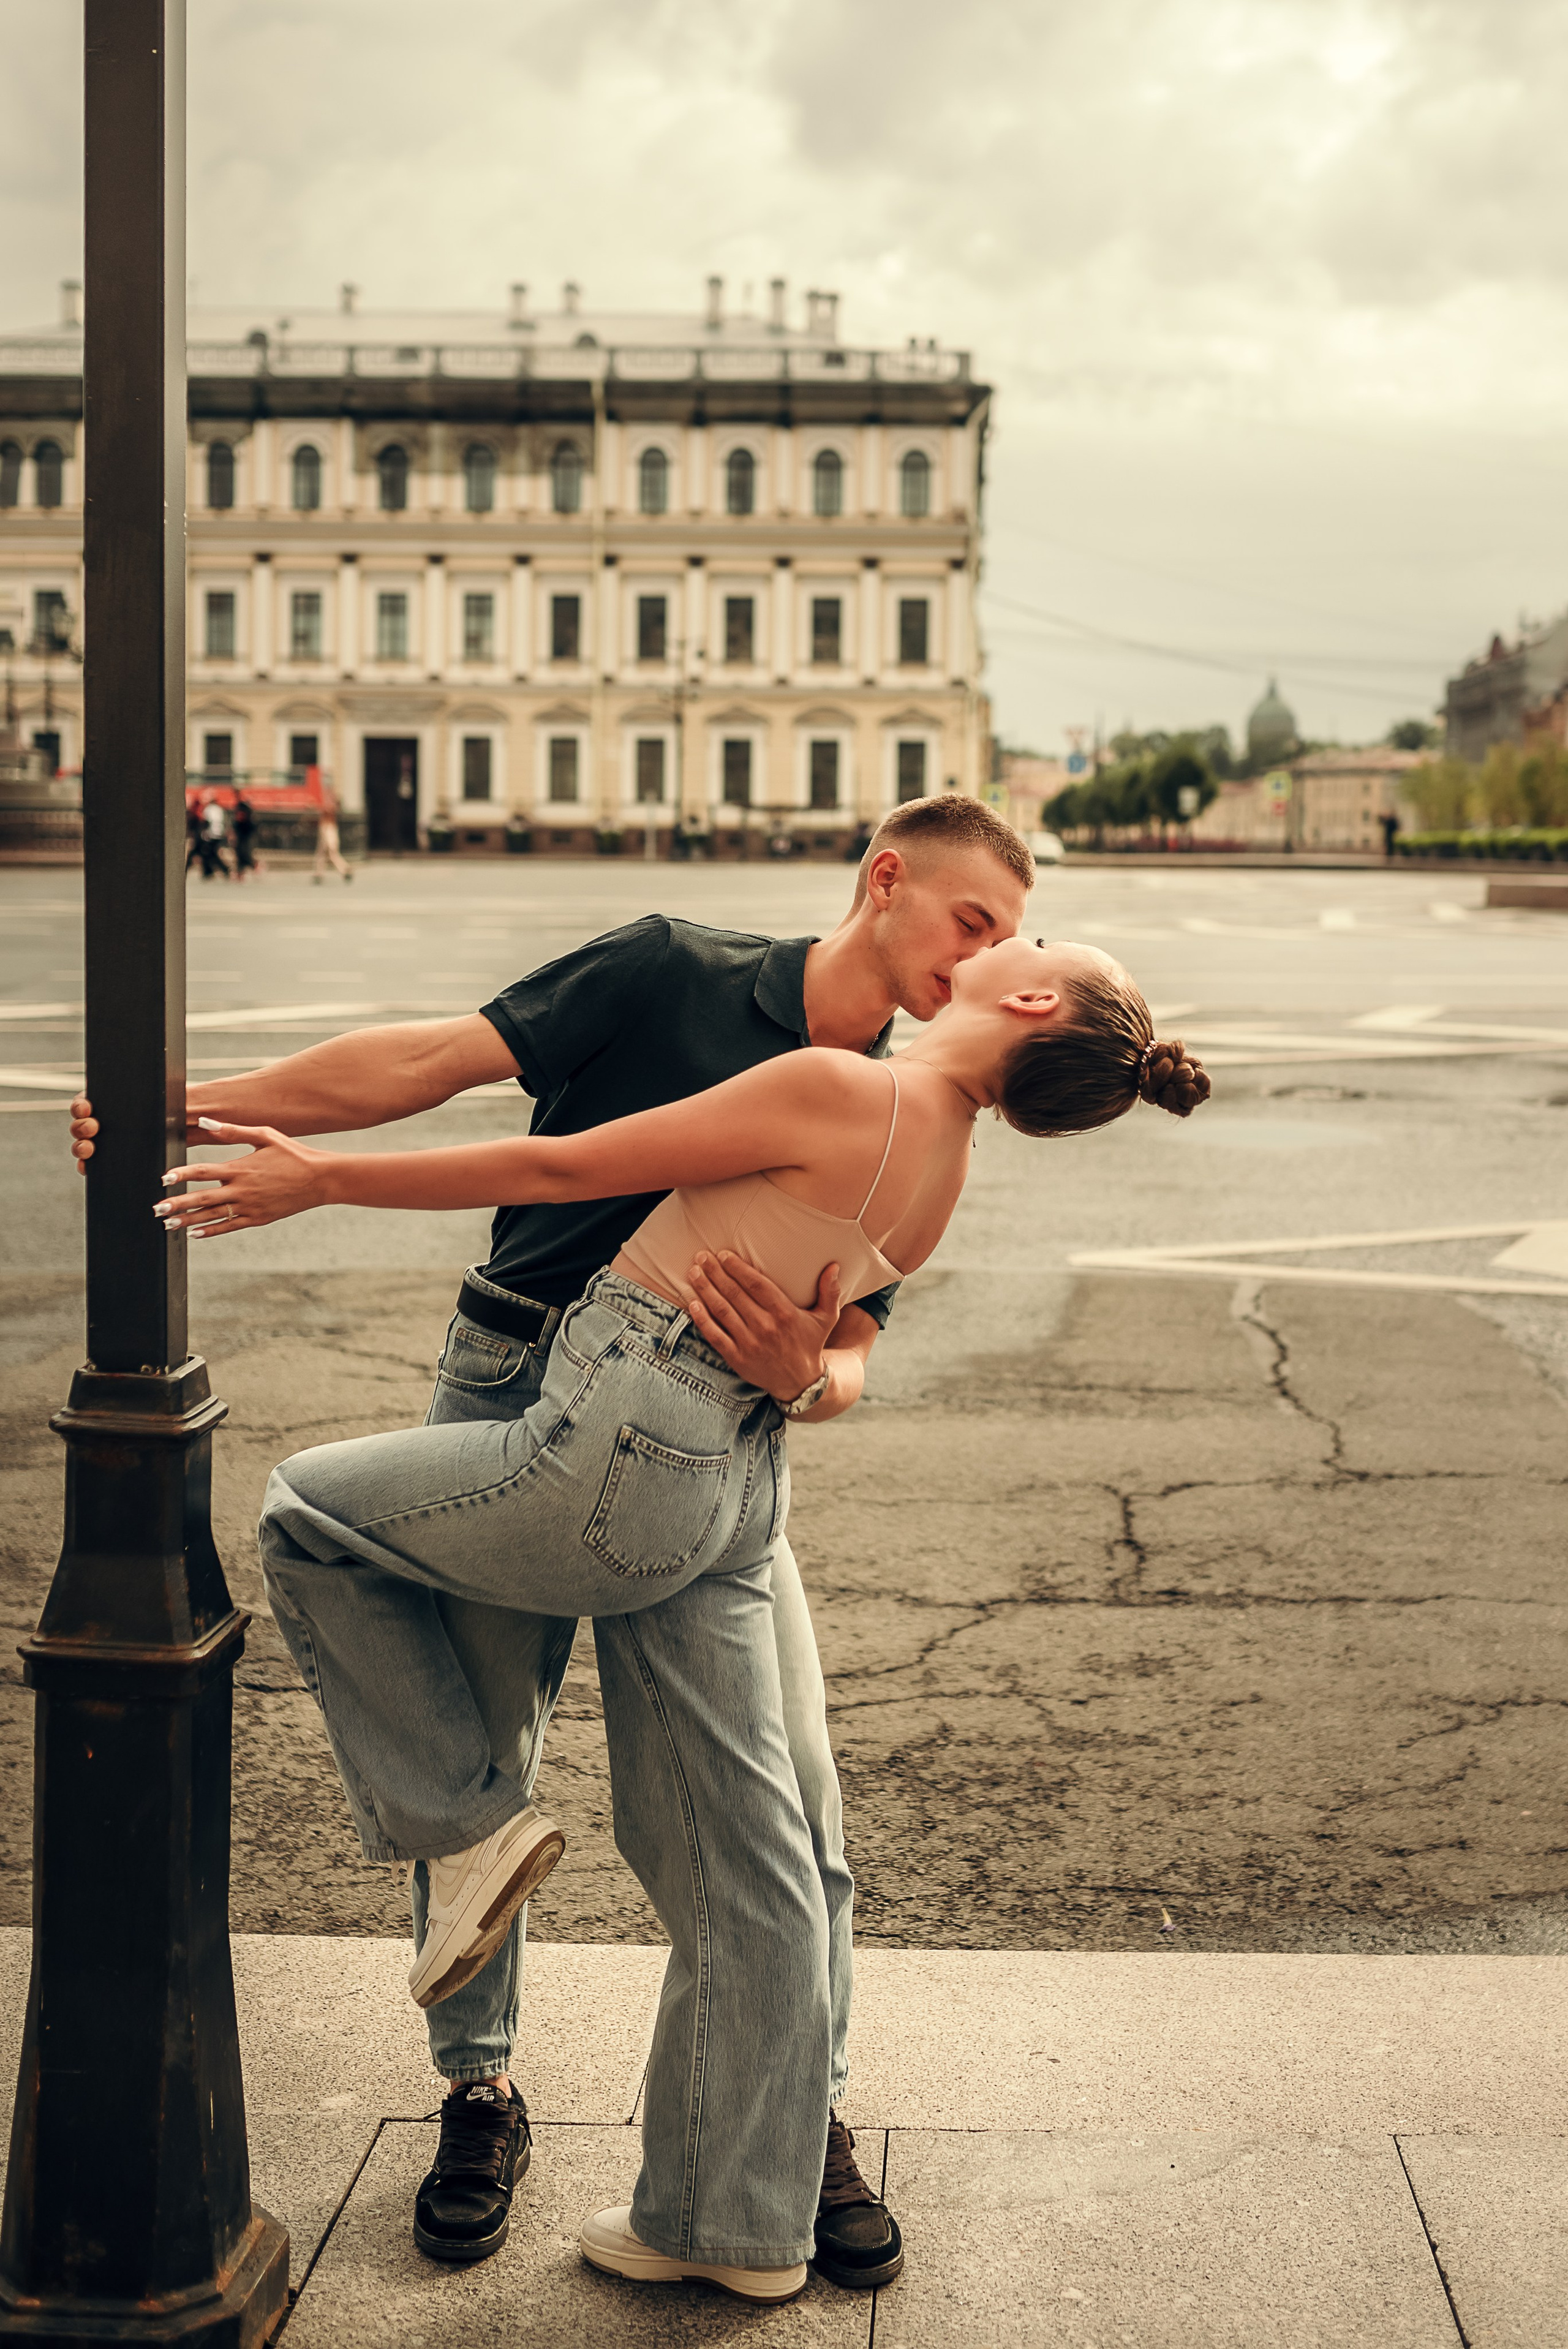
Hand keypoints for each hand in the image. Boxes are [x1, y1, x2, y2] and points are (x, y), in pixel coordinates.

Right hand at [72, 1087, 216, 1170]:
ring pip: (85, 1144)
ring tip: (89, 1149)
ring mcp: (110, 1140)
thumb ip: (162, 1096)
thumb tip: (161, 1099)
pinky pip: (97, 1164)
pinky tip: (89, 1169)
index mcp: (114, 1100)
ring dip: (81, 1148)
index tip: (86, 1108)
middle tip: (92, 1128)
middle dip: (80, 1127)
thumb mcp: (169, 1097)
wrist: (194, 1125)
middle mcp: (108, 1119)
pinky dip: (89, 1167)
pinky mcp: (116, 1158)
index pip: (87, 1100)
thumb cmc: (183, 1105)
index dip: (81, 1105)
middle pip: (82, 1124)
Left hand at [153, 1118, 332, 1237]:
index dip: (181, 1175)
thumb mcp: (265, 1135)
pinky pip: (230, 1226)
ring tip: (168, 1224)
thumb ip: (233, 1130)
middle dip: (177, 1204)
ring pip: (212, 1216)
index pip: (203, 1172)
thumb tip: (204, 1123)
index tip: (164, 1179)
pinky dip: (211, 1231)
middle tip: (156, 1209)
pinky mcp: (258, 1219)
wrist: (320, 1179)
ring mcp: (249, 1207)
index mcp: (240, 1168)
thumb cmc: (293, 1154)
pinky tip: (195, 1233)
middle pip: (202, 1198)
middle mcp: (242, 1190)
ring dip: (188, 1220)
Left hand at [682, 1252, 842, 1403]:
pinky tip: (692, 1303)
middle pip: (734, 1294)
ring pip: (722, 1311)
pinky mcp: (737, 1358)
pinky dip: (702, 1319)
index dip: (738, 1267)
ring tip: (693, 1273)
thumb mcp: (827, 1318)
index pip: (757, 1284)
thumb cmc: (810, 1344)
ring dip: (705, 1290)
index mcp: (785, 1314)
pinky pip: (715, 1335)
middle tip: (701, 1256)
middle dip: (715, 1273)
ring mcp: (749, 1344)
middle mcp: (765, 1327)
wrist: (800, 1383)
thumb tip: (835, 1266)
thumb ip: (830, 1292)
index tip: (723, 1254)